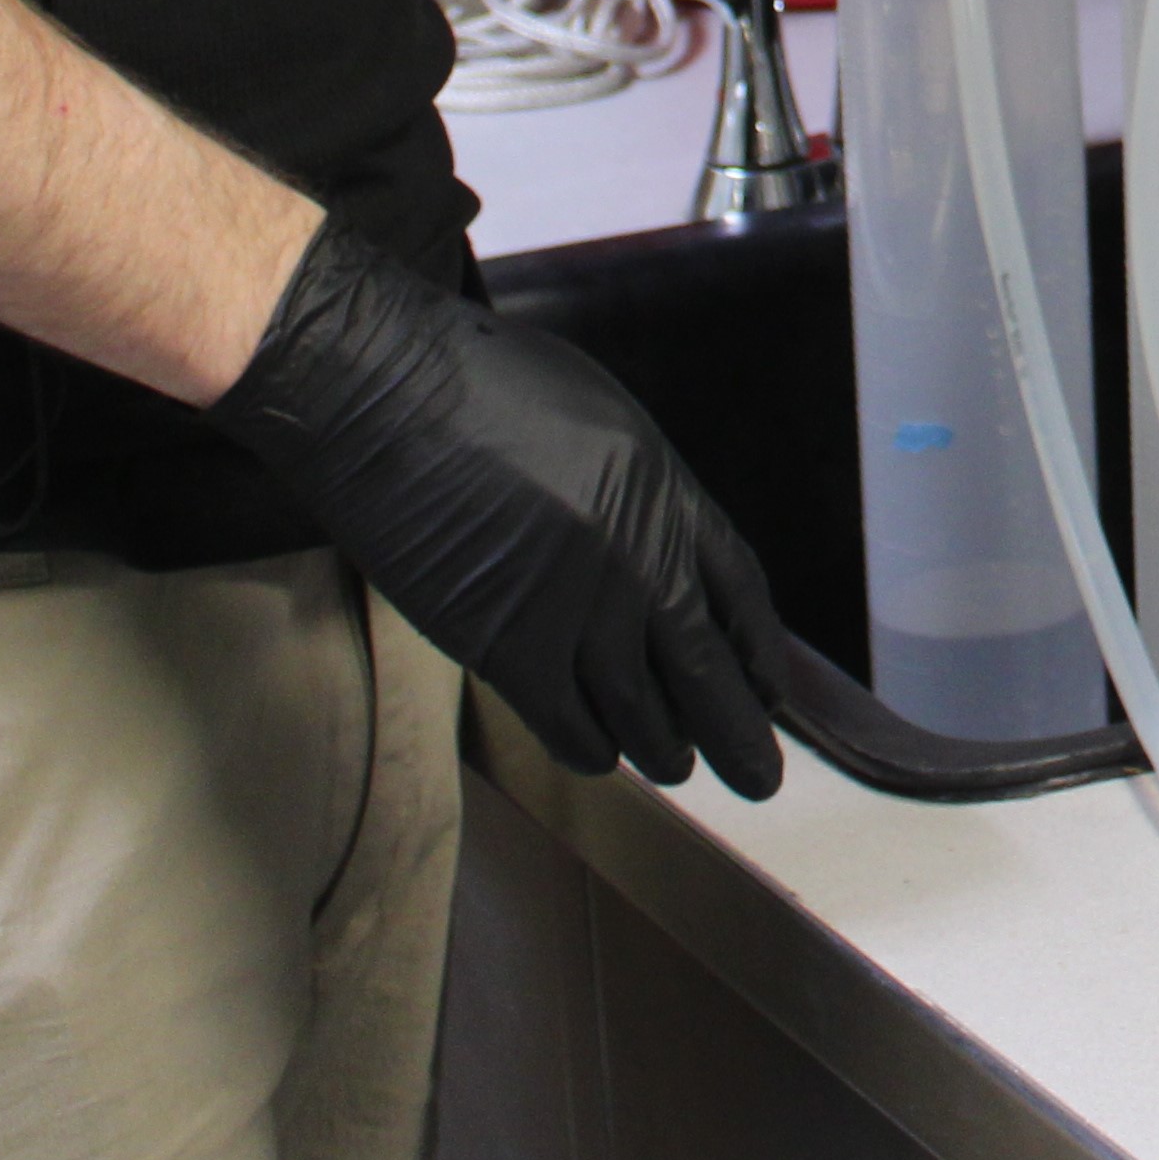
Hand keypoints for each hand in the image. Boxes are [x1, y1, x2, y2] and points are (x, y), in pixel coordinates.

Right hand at [209, 217, 786, 794]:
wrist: (389, 393)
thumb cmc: (479, 383)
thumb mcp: (600, 417)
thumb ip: (638, 491)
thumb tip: (656, 547)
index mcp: (668, 491)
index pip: (741, 591)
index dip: (759, 652)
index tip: (769, 690)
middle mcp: (640, 559)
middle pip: (708, 670)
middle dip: (740, 732)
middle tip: (760, 776)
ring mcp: (578, 609)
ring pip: (644, 713)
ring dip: (665, 749)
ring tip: (676, 765)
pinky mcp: (509, 648)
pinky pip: (569, 725)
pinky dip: (592, 749)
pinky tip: (600, 754)